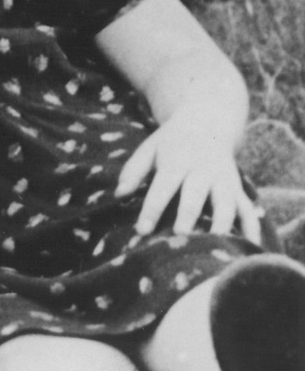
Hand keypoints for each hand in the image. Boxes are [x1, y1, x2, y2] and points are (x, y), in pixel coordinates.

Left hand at [117, 116, 262, 244]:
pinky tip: (251, 247)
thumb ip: (133, 171)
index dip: (151, 209)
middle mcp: (203, 171)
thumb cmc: (170, 142)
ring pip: (226, 204)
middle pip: (195, 195)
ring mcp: (224, 181)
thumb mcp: (149, 149)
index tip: (141, 230)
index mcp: (176, 162)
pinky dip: (252, 229)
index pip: (162, 187)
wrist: (207, 123)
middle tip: (179, 235)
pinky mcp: (239, 190)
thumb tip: (118, 194)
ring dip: (221, 225)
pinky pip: (248, 211)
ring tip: (215, 246)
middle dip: (188, 216)